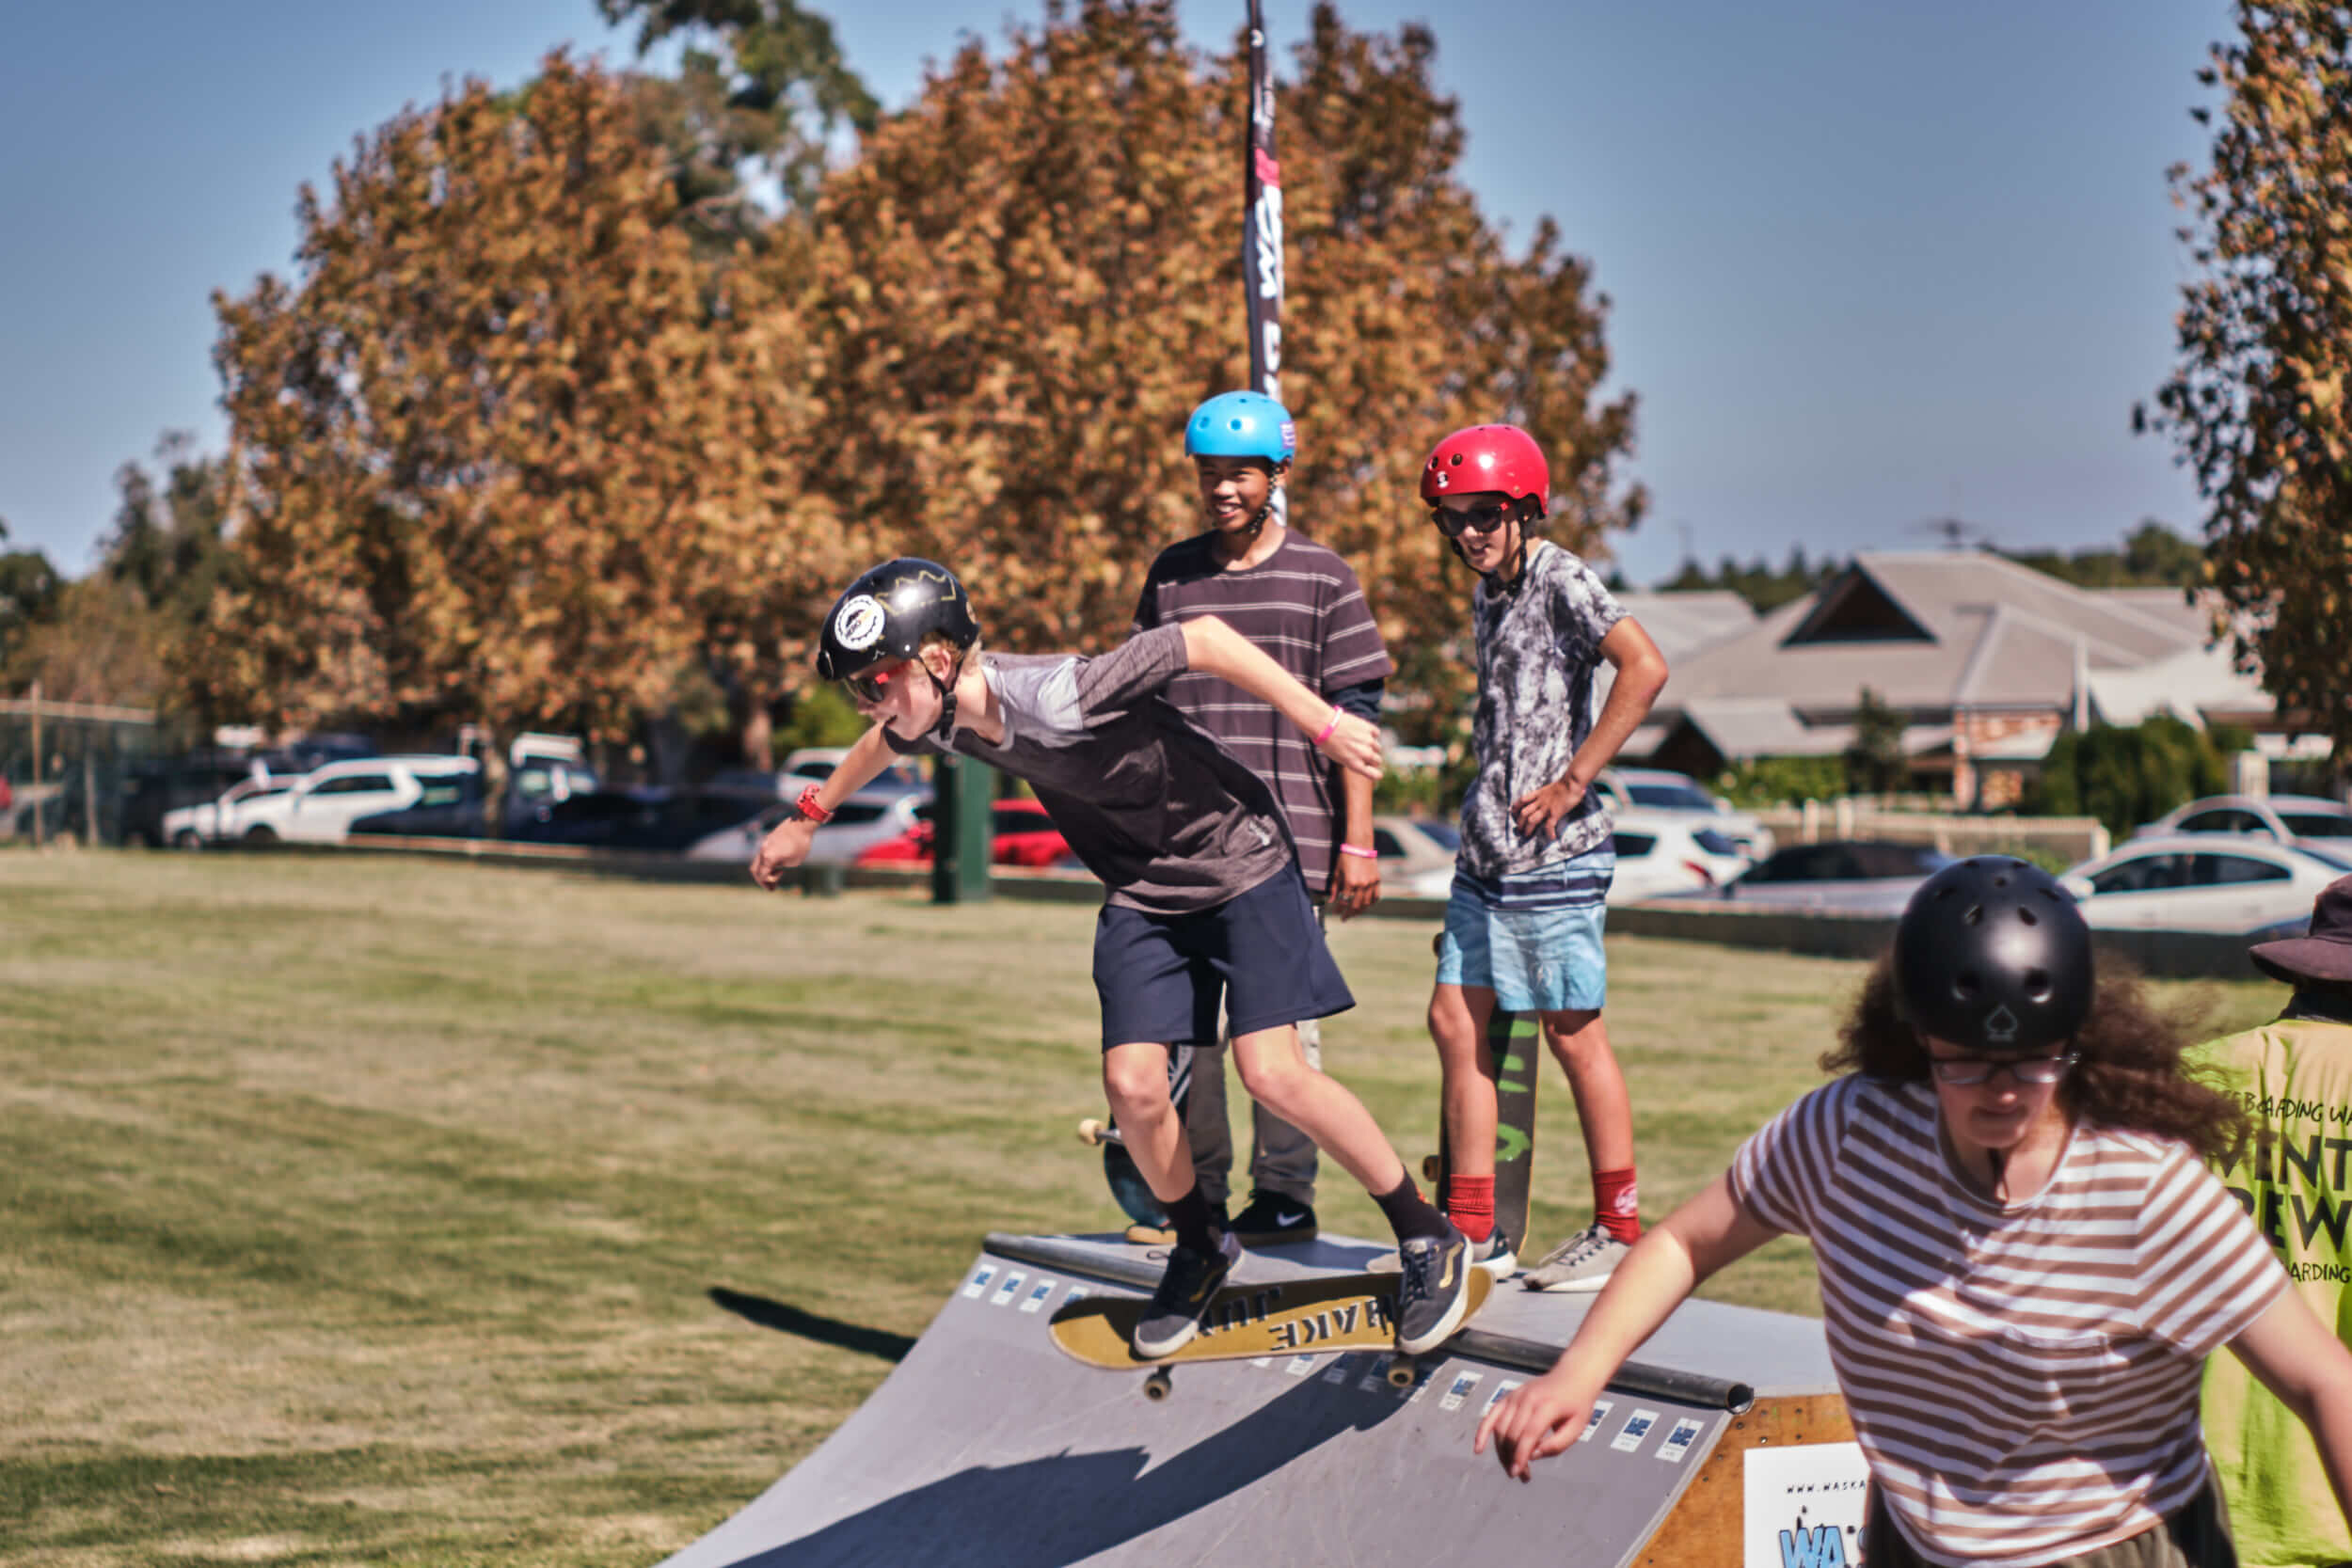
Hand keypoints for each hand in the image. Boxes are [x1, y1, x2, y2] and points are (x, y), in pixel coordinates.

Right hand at [749, 817, 815, 889]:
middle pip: (755, 869)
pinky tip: (779, 862)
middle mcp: (763, 851)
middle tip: (771, 886)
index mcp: (768, 858)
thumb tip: (776, 868)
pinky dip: (767, 861)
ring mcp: (765, 843)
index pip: (761, 876)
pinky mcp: (769, 838)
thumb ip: (781, 867)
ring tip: (778, 873)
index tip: (774, 888)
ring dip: (765, 869)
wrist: (801, 824)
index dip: (766, 884)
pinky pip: (764, 853)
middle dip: (762, 879)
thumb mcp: (794, 862)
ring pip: (758, 861)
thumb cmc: (800, 844)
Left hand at [1315, 712, 1384, 781]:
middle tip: (1362, 752)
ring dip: (1371, 745)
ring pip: (1378, 747)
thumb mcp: (1339, 758)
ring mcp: (1368, 741)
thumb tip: (1365, 761)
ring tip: (1358, 740)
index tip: (1374, 770)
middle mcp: (1364, 754)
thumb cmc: (1328, 743)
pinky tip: (1362, 731)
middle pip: (1377, 760)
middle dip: (1372, 758)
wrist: (1323, 725)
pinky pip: (1376, 734)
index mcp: (1356, 765)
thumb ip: (1353, 762)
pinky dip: (1371, 733)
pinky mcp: (1369, 728)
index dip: (1376, 773)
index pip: (1376, 775)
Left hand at [1330, 846, 1382, 920]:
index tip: (1335, 913)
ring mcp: (1371, 883)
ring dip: (1359, 911)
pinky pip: (1376, 897)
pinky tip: (1365, 906)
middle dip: (1348, 914)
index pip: (1343, 902)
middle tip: (1344, 918)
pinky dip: (1371, 903)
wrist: (1360, 846)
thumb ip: (1334, 888)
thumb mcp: (1337, 872)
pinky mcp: (1377, 881)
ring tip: (1353, 913)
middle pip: (1355, 906)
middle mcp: (1362, 884)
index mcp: (1350, 882)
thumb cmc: (1346, 857)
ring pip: (1366, 904)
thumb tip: (1331, 901)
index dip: (1338, 910)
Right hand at [1473, 1368, 1596, 1481]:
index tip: (1518, 1473)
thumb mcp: (1577, 1428)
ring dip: (1502, 1451)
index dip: (1521, 1455)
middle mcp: (1528, 1398)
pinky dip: (1483, 1431)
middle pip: (1512, 1433)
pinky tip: (1478, 1448)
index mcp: (1547, 1406)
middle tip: (1522, 1476)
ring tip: (1512, 1467)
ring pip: (1501, 1427)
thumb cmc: (1577, 1405)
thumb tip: (1533, 1455)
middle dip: (1513, 1458)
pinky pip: (1492, 1414)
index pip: (1528, 1434)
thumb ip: (1557, 1444)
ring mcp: (1516, 1395)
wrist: (1573, 1376)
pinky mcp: (1509, 1396)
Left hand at [1511, 775, 1585, 839]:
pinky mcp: (1555, 813)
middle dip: (1519, 822)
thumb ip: (1545, 794)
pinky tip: (1552, 837)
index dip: (1515, 808)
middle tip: (1519, 830)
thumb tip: (1545, 799)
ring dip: (1528, 829)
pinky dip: (1549, 833)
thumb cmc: (1564, 785)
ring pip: (1531, 820)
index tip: (1514, 814)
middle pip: (1524, 812)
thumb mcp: (1549, 788)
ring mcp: (1547, 807)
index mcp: (1538, 794)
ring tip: (1527, 835)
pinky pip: (1549, 825)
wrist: (1572, 782)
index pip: (1522, 800)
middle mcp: (1540, 801)